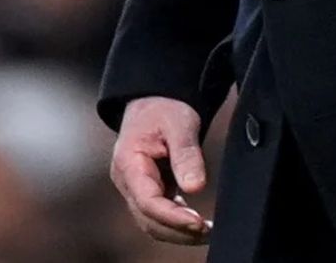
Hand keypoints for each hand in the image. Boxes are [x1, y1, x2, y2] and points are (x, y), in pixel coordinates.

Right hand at [109, 96, 211, 245]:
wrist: (154, 102)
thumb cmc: (165, 109)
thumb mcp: (180, 124)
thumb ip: (186, 154)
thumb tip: (195, 187)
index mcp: (129, 163)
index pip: (147, 201)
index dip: (172, 216)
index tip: (198, 222)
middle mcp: (127, 181)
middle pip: (148, 219)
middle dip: (177, 230)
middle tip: (208, 230)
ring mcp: (134, 189)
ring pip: (151, 223)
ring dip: (177, 232)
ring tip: (207, 231)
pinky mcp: (147, 192)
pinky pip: (158, 216)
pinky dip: (176, 224)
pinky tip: (198, 225)